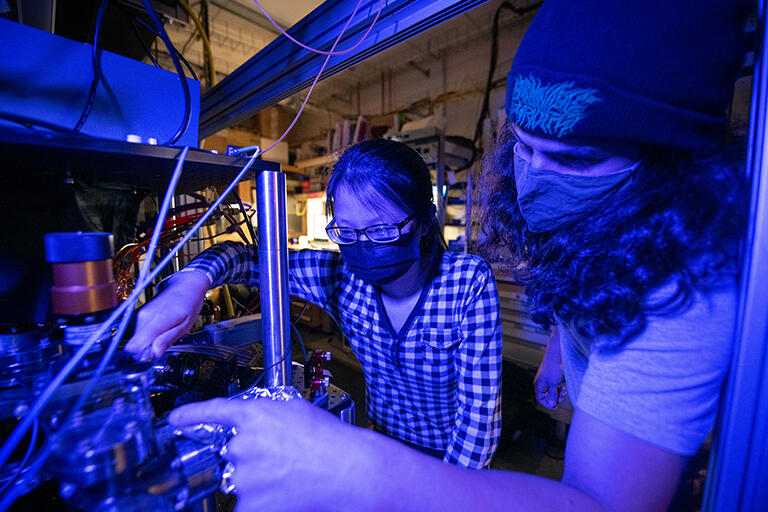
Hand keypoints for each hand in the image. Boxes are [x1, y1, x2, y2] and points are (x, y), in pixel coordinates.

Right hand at [124, 270, 209, 358]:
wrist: (185, 286)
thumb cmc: (188, 303)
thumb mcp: (185, 325)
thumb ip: (168, 339)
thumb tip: (154, 354)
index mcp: (156, 320)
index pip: (134, 346)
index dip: (142, 356)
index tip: (153, 356)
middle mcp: (143, 317)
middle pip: (135, 345)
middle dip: (148, 349)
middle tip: (164, 343)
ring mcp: (139, 314)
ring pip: (137, 339)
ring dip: (149, 341)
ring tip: (166, 332)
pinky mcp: (138, 314)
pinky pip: (139, 331)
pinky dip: (148, 334)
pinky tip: (161, 328)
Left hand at [169, 398, 380, 511]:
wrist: (350, 470)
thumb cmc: (329, 439)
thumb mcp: (294, 409)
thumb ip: (263, 412)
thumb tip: (247, 420)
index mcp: (251, 414)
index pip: (208, 413)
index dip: (188, 416)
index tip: (175, 420)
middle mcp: (241, 443)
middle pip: (230, 451)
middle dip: (249, 456)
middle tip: (278, 458)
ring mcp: (243, 477)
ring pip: (239, 479)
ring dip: (256, 479)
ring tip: (288, 474)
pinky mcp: (249, 505)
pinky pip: (245, 504)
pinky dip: (261, 501)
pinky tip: (284, 492)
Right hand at [534, 353, 566, 408]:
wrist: (555, 357)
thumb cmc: (552, 369)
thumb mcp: (553, 383)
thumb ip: (552, 394)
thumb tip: (551, 404)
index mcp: (538, 385)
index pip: (540, 399)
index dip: (547, 404)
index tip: (555, 406)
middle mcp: (541, 384)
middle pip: (547, 396)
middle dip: (555, 397)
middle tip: (562, 396)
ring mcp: (546, 382)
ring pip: (552, 392)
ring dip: (558, 393)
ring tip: (564, 390)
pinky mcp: (551, 379)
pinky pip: (554, 388)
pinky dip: (559, 389)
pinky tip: (563, 387)